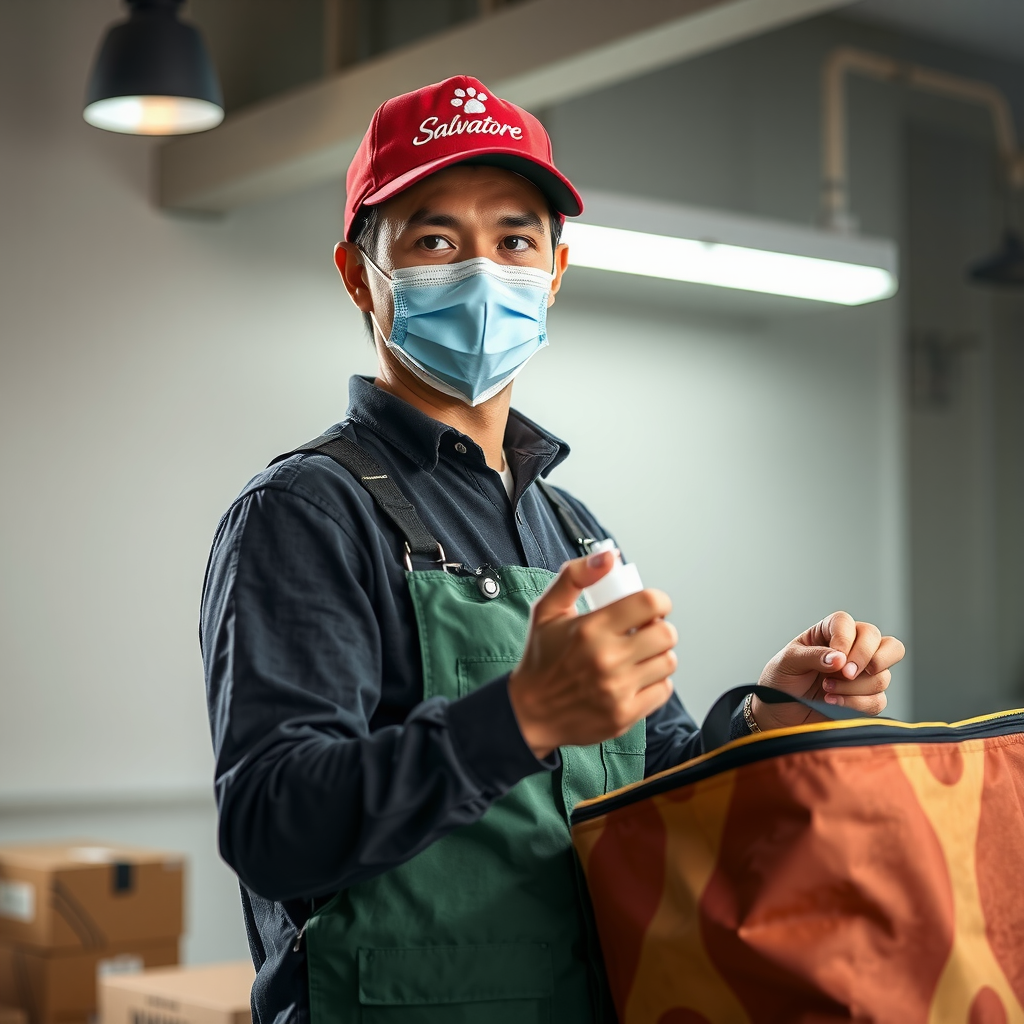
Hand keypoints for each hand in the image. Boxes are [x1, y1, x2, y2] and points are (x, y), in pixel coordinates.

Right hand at [508, 550, 676, 757]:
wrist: (529, 713)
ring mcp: (617, 690)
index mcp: (590, 629)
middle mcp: (606, 659)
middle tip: (644, 631)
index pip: (649, 603)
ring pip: (668, 662)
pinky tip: (635, 678)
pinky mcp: (625, 715)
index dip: (657, 601)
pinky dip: (654, 682)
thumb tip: (608, 556)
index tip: (649, 607)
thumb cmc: (540, 659)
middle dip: (659, 628)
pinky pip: (663, 690)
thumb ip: (576, 575)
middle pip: (666, 634)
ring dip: (658, 656)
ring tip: (638, 656)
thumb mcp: (547, 610)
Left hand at [753, 611, 905, 730]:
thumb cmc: (781, 681)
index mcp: (829, 633)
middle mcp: (852, 650)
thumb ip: (813, 656)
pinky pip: (878, 700)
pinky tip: (832, 702)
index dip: (846, 638)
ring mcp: (862, 676)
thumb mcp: (788, 662)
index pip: (848, 623)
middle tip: (846, 673)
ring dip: (853, 686)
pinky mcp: (865, 699)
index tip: (836, 657)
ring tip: (826, 689)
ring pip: (882, 676)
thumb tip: (840, 658)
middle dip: (866, 659)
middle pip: (887, 644)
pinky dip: (856, 703)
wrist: (778, 713)